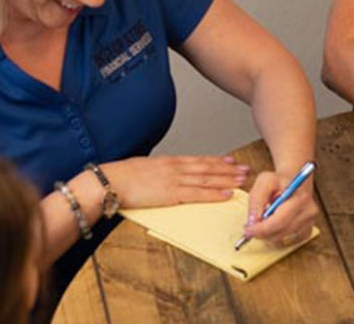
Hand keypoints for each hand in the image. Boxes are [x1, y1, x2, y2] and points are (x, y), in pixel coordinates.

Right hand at [102, 155, 248, 208]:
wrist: (109, 181)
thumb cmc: (121, 177)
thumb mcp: (143, 168)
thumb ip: (158, 171)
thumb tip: (164, 175)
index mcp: (168, 161)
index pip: (198, 160)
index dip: (216, 160)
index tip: (230, 160)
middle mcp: (175, 167)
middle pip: (207, 168)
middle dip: (228, 169)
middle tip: (245, 168)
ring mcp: (175, 180)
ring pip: (207, 180)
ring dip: (227, 179)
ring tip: (242, 179)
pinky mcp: (171, 194)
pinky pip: (198, 194)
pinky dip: (214, 194)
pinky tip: (226, 194)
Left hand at [242, 170, 318, 246]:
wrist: (294, 181)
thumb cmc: (278, 181)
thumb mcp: (264, 181)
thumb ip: (257, 199)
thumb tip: (253, 221)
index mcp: (299, 197)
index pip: (280, 221)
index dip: (262, 229)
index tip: (247, 230)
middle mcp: (308, 211)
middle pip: (280, 232)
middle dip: (262, 232)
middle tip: (249, 229)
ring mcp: (310, 222)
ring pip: (282, 238)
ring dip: (268, 234)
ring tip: (263, 220)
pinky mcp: (308, 229)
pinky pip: (287, 240)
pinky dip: (276, 235)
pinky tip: (273, 225)